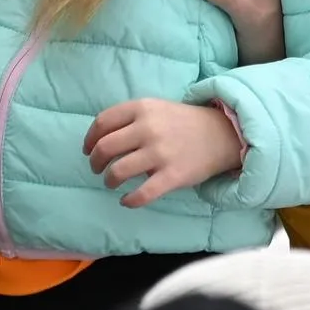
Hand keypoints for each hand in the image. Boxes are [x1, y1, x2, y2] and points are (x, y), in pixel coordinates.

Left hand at [83, 99, 244, 207]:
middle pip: (105, 148)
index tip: (88, 150)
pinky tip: (126, 201)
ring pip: (118, 171)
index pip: (102, 122)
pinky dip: (129, 200)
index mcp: (142, 108)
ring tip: (112, 183)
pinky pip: (142, 194)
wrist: (222, 134)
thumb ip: (129, 118)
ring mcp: (160, 153)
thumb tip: (98, 138)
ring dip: (109, 180)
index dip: (90, 139)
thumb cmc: (182, 122)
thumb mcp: (155, 108)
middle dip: (95, 162)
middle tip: (97, 169)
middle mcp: (148, 129)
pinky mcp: (172, 176)